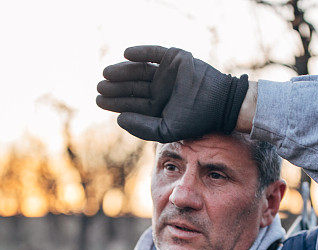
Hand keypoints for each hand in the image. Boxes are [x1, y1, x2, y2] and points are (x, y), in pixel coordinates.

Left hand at [96, 45, 248, 142]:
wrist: (219, 103)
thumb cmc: (194, 119)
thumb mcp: (166, 130)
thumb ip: (142, 128)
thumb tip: (119, 119)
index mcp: (156, 106)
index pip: (131, 103)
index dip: (114, 101)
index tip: (98, 99)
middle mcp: (159, 89)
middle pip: (132, 86)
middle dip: (115, 87)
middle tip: (99, 86)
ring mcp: (166, 73)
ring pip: (139, 69)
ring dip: (122, 70)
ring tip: (107, 73)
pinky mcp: (174, 58)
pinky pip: (154, 52)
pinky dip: (141, 52)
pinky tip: (126, 54)